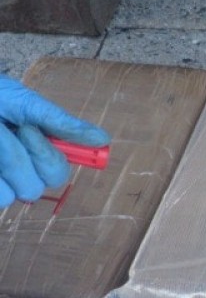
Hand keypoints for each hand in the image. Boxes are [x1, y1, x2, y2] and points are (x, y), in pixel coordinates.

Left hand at [0, 75, 109, 206]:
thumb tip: (102, 139)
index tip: (28, 130)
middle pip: (35, 187)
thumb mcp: (21, 102)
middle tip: (0, 130)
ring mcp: (0, 183)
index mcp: (37, 153)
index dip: (44, 154)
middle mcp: (19, 173)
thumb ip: (59, 122)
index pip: (57, 173)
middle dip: (16, 156)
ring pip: (8, 195)